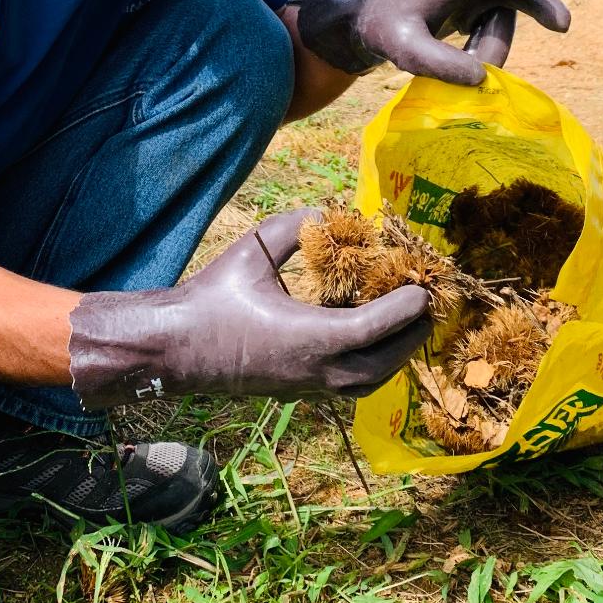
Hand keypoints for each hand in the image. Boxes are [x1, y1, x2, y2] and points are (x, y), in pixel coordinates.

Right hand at [66, 209, 431, 409]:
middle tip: (426, 306)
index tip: (422, 290)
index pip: (371, 329)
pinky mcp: (297, 390)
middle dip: (409, 337)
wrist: (175, 348)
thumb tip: (327, 213)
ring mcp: (306, 385)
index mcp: (306, 337)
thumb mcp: (252, 252)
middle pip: (381, 364)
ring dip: (394, 356)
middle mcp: (313, 369)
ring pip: (367, 382)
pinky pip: (349, 385)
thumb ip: (294, 229)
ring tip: (407, 325)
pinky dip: (372, 366)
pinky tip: (372, 340)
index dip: (402, 310)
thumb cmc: (212, 298)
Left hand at [297, 0, 569, 85]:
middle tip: (563, 26)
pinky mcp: (482, 8)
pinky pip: (498, 31)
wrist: (376, 17)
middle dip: (539, 5)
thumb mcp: (400, 48)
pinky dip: (489, 50)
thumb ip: (436, 62)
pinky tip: (466, 56)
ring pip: (504, 21)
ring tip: (456, 59)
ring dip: (489, 48)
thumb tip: (482, 78)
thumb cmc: (385, 26)